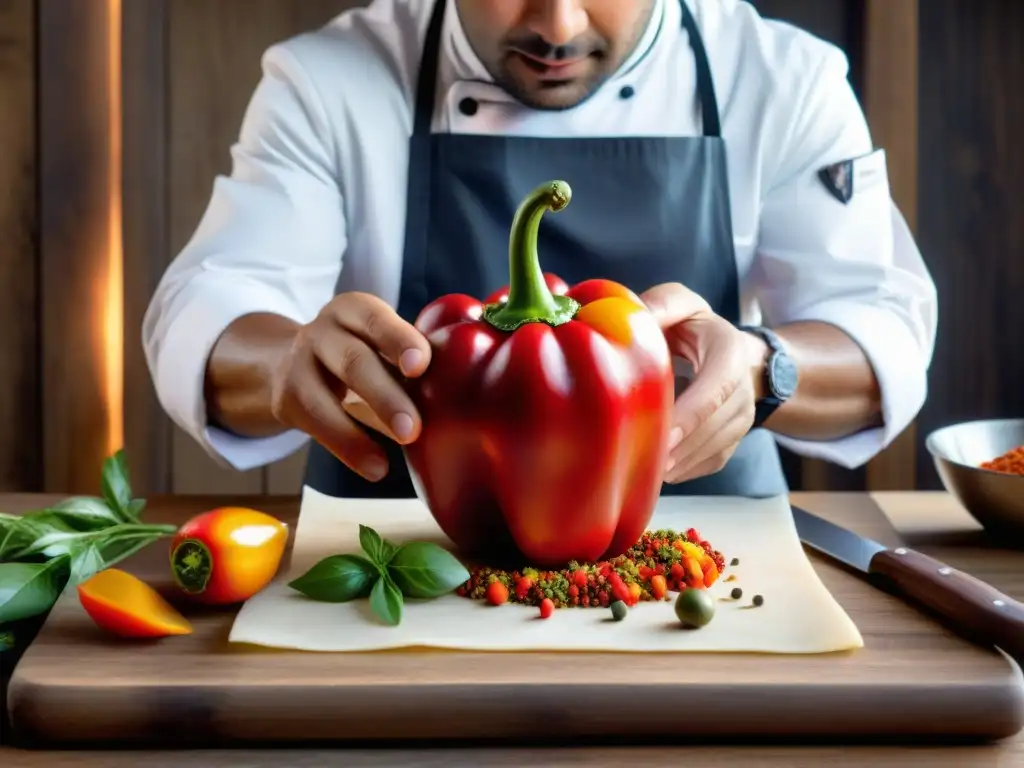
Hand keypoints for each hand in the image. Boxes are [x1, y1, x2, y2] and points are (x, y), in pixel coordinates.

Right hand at [269, 292, 431, 480]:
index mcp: (355, 310)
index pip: (376, 319)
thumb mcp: (379, 344)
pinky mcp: (286, 398)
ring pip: (324, 397)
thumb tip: (464, 398)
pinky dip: (348, 448)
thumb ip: (411, 362)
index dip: (398, 339)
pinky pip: (316, 425)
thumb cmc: (362, 354)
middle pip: (353, 360)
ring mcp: (299, 363)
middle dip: (385, 395)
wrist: (291, 362)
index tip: (420, 365)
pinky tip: (375, 467)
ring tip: (389, 462)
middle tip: (413, 429)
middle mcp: (323, 330)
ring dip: (358, 432)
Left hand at [640, 283, 767, 484]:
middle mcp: (743, 391)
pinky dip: (683, 470)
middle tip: (637, 459)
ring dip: (677, 463)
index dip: (691, 415)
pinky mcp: (731, 442)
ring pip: (711, 451)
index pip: (716, 389)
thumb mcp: (683, 304)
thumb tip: (632, 319)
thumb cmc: (696, 328)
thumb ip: (662, 304)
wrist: (730, 352)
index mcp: (730, 353)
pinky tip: (655, 470)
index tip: (663, 435)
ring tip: (639, 467)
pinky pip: (708, 464)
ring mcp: (741, 421)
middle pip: (712, 427)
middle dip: (677, 447)